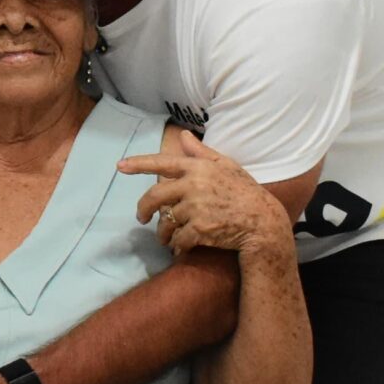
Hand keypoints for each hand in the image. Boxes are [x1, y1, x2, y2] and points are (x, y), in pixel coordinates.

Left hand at [117, 129, 289, 256]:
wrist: (262, 222)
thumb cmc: (246, 192)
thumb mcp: (226, 165)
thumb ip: (201, 152)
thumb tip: (183, 135)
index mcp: (197, 168)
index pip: (162, 163)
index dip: (138, 164)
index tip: (120, 166)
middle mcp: (193, 185)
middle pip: (154, 196)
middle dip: (143, 209)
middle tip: (141, 218)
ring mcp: (195, 208)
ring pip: (166, 221)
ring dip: (163, 232)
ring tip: (166, 237)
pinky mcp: (199, 229)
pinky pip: (178, 239)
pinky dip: (177, 245)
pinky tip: (180, 247)